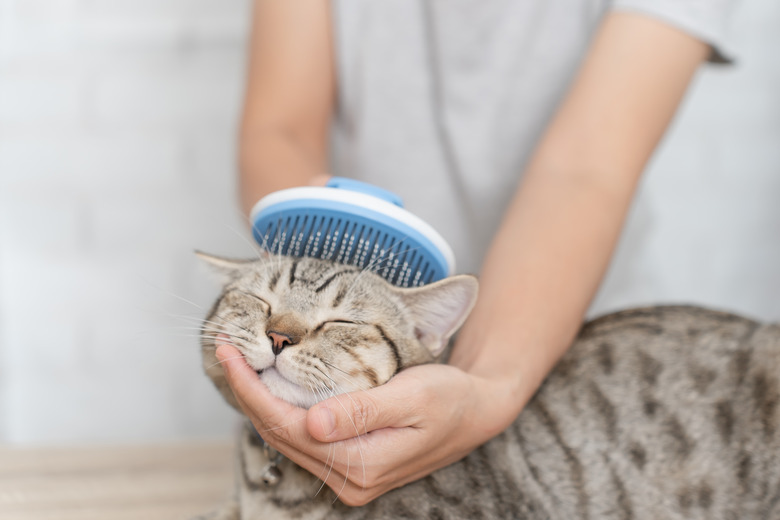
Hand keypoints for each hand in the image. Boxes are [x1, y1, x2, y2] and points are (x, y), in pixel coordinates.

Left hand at [215, 342, 523, 505]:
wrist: (477, 410)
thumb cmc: (450, 398)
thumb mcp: (412, 398)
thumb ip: (362, 412)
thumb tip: (310, 425)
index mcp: (362, 466)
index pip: (288, 428)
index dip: (252, 391)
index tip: (230, 355)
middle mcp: (350, 479)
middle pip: (279, 436)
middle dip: (247, 393)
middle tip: (226, 350)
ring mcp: (349, 475)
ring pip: (287, 438)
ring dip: (259, 402)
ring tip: (239, 364)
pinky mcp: (351, 463)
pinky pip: (303, 438)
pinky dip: (281, 410)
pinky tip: (271, 386)